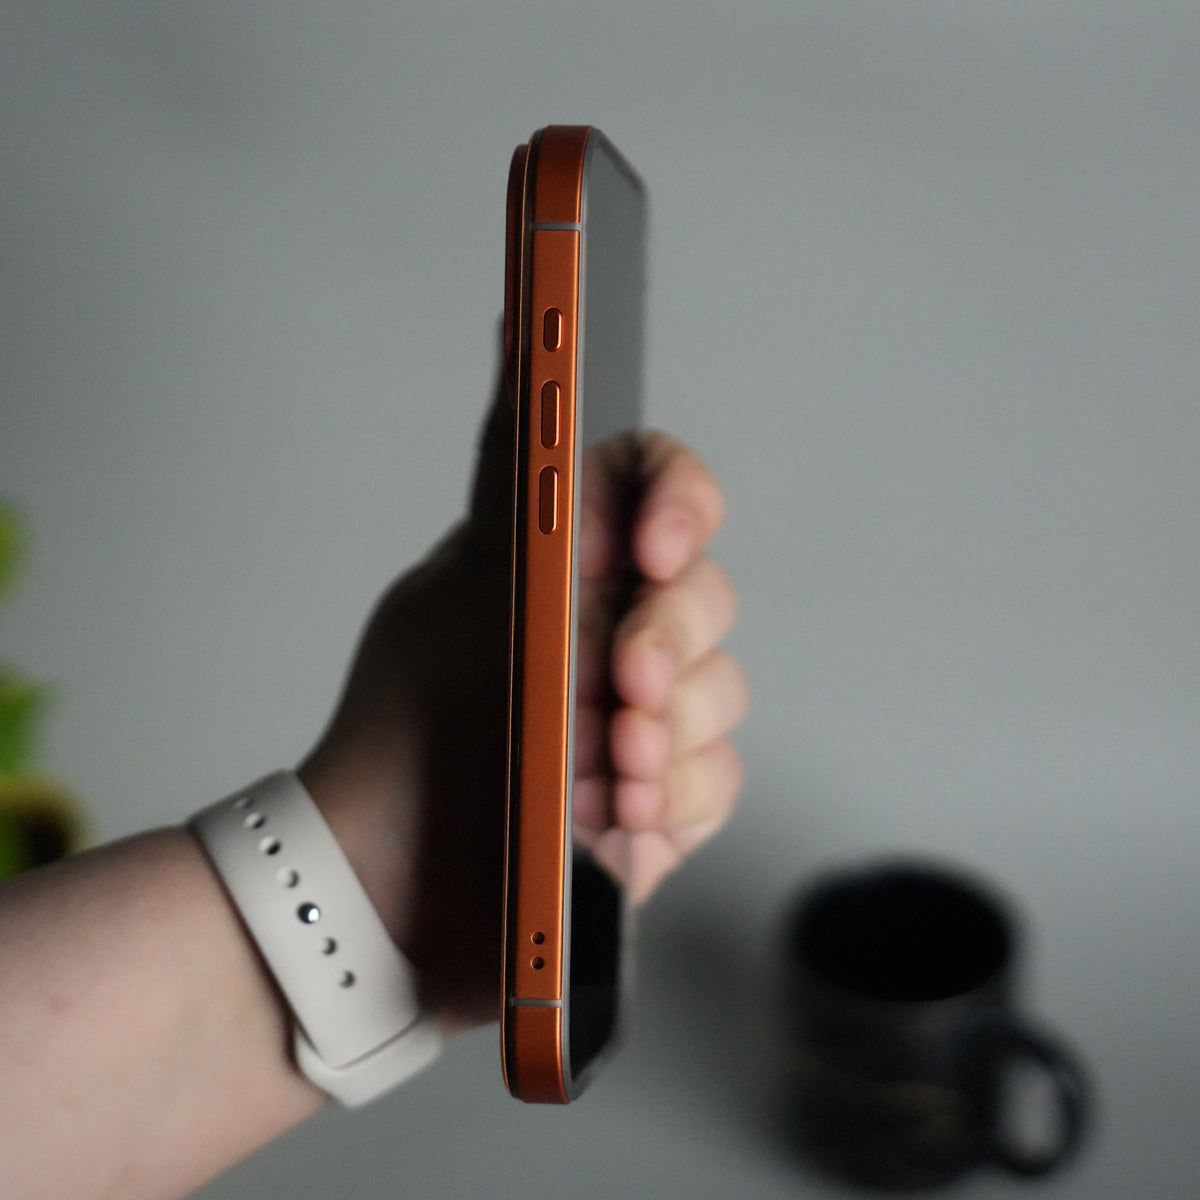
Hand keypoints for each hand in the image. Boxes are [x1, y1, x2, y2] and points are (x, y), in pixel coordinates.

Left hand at [299, 370, 746, 1026]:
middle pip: (706, 594)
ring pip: (722, 691)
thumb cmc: (410, 728)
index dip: (681, 501)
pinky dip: (670, 798)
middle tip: (622, 690)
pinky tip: (613, 820)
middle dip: (670, 643)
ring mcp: (642, 716)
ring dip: (666, 734)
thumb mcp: (462, 582)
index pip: (659, 490)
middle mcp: (614, 629)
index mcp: (569, 565)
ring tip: (597, 777)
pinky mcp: (660, 799)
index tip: (658, 545)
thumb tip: (518, 325)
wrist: (389, 888)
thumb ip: (513, 467)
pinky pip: (714, 779)